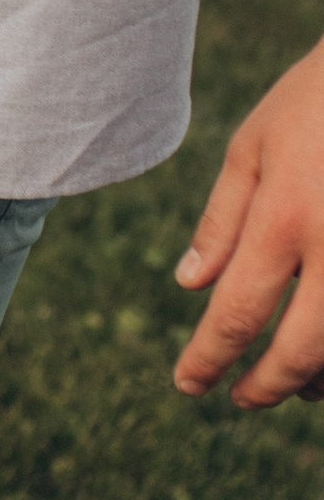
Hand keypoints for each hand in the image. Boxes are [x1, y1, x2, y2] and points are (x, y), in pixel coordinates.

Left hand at [173, 37, 323, 403]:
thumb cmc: (319, 99)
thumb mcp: (256, 145)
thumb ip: (222, 220)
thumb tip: (191, 286)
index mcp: (285, 217)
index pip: (238, 313)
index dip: (210, 359)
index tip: (189, 385)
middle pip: (302, 350)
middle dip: (267, 386)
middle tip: (241, 400)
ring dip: (321, 379)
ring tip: (295, 385)